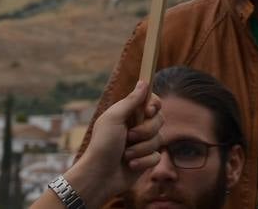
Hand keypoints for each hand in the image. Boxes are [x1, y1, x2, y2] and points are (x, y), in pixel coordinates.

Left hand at [64, 80, 162, 206]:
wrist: (99, 176)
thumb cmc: (102, 145)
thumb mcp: (114, 118)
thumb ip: (131, 100)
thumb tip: (144, 81)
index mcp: (129, 113)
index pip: (151, 101)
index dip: (153, 104)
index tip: (147, 111)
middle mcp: (138, 126)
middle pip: (159, 119)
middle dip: (145, 130)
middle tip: (129, 136)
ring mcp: (143, 143)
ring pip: (159, 139)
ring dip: (141, 148)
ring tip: (125, 154)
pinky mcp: (147, 159)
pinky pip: (157, 157)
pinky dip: (143, 161)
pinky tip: (130, 164)